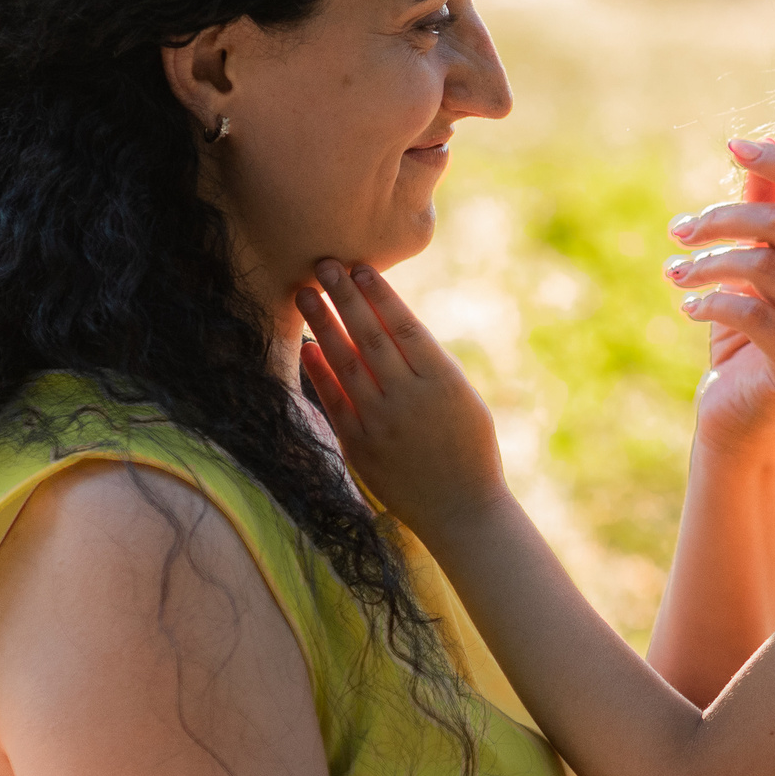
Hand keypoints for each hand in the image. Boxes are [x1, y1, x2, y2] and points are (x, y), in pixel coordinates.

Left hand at [297, 261, 509, 540]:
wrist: (461, 510)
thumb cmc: (469, 448)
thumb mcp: (463, 398)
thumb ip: (430, 365)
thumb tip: (388, 326)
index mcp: (443, 381)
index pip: (404, 326)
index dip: (379, 294)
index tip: (360, 268)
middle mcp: (410, 398)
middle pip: (370, 336)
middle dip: (344, 297)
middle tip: (323, 265)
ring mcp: (381, 423)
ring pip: (345, 363)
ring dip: (323, 324)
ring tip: (305, 294)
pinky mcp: (360, 447)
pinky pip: (334, 401)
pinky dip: (319, 372)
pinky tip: (309, 346)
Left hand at [664, 138, 774, 455]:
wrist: (742, 424)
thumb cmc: (748, 344)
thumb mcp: (753, 276)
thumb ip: (761, 221)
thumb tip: (751, 158)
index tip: (735, 147)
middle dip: (721, 219)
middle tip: (680, 231)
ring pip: (761, 266)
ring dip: (706, 263)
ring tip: (675, 273)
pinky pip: (750, 310)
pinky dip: (709, 301)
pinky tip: (688, 307)